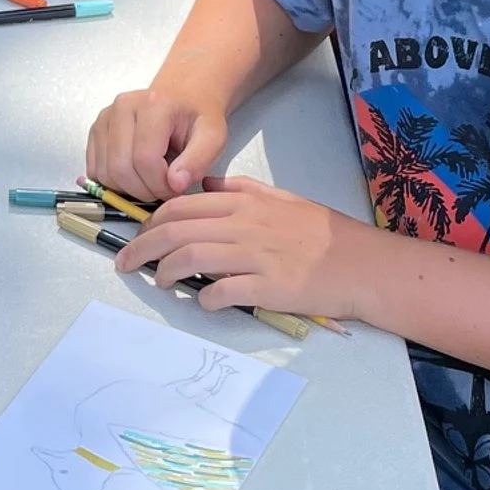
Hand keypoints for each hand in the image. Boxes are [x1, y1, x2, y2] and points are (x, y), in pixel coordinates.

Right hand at [86, 86, 230, 205]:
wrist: (183, 94)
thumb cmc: (197, 116)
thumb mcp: (213, 137)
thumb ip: (198, 161)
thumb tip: (175, 184)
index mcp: (153, 105)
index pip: (145, 159)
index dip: (160, 185)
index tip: (176, 188)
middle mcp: (122, 107)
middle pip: (120, 169)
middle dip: (144, 190)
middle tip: (164, 189)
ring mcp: (104, 118)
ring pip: (105, 173)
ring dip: (128, 189)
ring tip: (152, 181)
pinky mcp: (95, 130)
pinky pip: (95, 169)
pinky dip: (114, 182)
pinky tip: (135, 175)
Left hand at [114, 177, 369, 319]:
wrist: (363, 264)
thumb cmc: (322, 233)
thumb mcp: (280, 199)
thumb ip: (241, 192)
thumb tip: (205, 187)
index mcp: (244, 202)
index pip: (180, 206)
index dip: (150, 221)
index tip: (137, 236)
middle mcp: (244, 224)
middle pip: (175, 230)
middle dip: (142, 247)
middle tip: (126, 262)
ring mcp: (255, 256)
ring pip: (190, 258)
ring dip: (165, 272)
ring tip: (158, 282)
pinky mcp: (268, 287)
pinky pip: (222, 291)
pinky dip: (204, 298)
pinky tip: (202, 302)